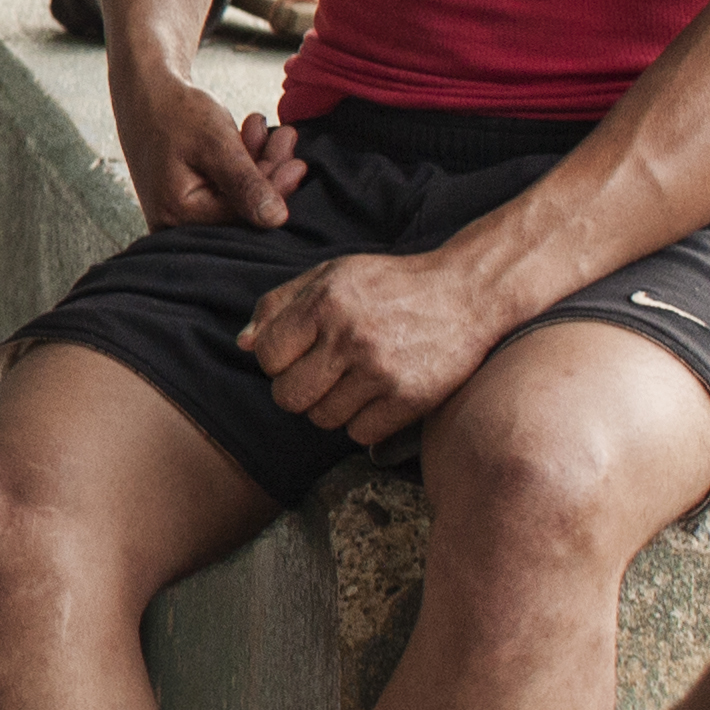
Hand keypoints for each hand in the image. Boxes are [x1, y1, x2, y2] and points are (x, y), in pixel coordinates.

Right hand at [121, 75, 301, 230]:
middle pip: (239, 208)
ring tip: (266, 129)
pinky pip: (222, 188)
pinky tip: (249, 134)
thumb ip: (245, 184)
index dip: (273, 190)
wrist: (142, 92)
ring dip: (257, 163)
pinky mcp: (186, 199)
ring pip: (234, 196)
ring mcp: (178, 212)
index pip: (242, 214)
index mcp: (177, 214)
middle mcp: (174, 223)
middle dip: (268, 172)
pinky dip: (240, 163)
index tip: (298, 164)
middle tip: (286, 138)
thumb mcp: (215, 144)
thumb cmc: (173, 112)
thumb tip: (276, 219)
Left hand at [240, 249, 515, 441]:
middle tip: (321, 375)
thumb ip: (281, 305)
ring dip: (331, 407)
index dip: (276, 360)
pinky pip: (359, 433)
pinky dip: (363, 422)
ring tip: (353, 382)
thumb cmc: (390, 285)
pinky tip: (377, 396)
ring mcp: (381, 370)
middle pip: (288, 397)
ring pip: (322, 419)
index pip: (266, 356)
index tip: (298, 354)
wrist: (467, 293)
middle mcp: (349, 336)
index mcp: (325, 301)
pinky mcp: (410, 398)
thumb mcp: (332, 275)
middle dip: (297, 391)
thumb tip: (242, 343)